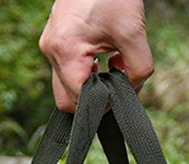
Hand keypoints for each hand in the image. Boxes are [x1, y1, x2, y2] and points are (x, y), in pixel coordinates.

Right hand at [39, 0, 153, 111]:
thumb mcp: (134, 34)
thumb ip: (138, 71)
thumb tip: (130, 93)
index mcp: (65, 50)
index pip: (79, 100)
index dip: (102, 104)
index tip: (120, 91)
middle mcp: (51, 51)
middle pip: (67, 100)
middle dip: (94, 98)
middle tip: (115, 80)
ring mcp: (50, 45)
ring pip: (66, 87)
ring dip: (90, 85)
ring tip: (110, 63)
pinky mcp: (55, 41)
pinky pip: (67, 71)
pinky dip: (85, 72)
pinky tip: (102, 58)